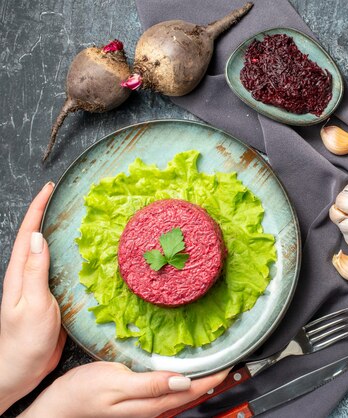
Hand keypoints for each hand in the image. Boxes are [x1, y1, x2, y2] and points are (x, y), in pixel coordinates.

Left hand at [0, 182, 65, 412]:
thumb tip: (38, 236)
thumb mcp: (31, 305)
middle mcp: (27, 276)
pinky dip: (72, 256)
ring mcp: (39, 287)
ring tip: (81, 218)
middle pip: (37, 237)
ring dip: (61, 233)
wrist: (18, 372)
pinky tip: (87, 255)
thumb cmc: (22, 342)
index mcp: (19, 273)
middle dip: (49, 213)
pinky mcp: (51, 299)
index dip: (37, 208)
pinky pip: (62, 271)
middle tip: (68, 196)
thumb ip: (34, 272)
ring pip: (50, 252)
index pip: (27, 233)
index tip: (50, 187)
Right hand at [21, 361, 229, 417]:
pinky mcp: (138, 399)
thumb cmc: (82, 392)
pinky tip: (183, 368)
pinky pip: (167, 390)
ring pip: (180, 392)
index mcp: (150, 402)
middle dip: (212, 377)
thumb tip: (182, 381)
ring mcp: (145, 404)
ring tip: (213, 360)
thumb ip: (150, 383)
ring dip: (198, 377)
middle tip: (228, 357)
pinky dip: (181, 378)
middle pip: (190, 392)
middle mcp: (152, 406)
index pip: (191, 390)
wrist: (59, 403)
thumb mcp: (115, 382)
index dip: (214, 377)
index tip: (230, 363)